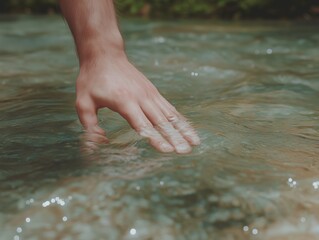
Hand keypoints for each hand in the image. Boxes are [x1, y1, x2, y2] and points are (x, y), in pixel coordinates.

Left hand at [76, 53, 199, 152]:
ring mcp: (150, 94)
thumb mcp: (83, 102)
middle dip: (174, 138)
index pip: (142, 124)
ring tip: (195, 143)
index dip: (155, 138)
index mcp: (124, 101)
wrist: (105, 54)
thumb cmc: (92, 79)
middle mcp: (141, 97)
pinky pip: (169, 108)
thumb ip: (90, 125)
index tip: (167, 150)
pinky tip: (188, 129)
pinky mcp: (153, 92)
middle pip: (161, 121)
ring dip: (182, 129)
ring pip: (170, 115)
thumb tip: (101, 143)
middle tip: (186, 151)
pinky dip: (180, 119)